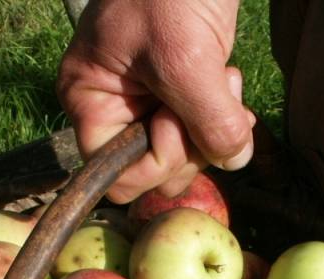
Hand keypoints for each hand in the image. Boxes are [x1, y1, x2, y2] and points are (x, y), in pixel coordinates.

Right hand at [57, 0, 254, 202]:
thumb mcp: (186, 57)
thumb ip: (208, 120)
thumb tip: (233, 161)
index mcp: (90, 100)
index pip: (117, 175)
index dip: (155, 163)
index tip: (178, 123)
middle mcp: (115, 108)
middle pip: (154, 171)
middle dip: (191, 143)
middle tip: (209, 96)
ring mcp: (150, 102)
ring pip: (186, 155)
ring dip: (214, 126)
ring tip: (224, 79)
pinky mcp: (182, 92)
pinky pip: (204, 131)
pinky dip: (225, 116)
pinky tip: (230, 82)